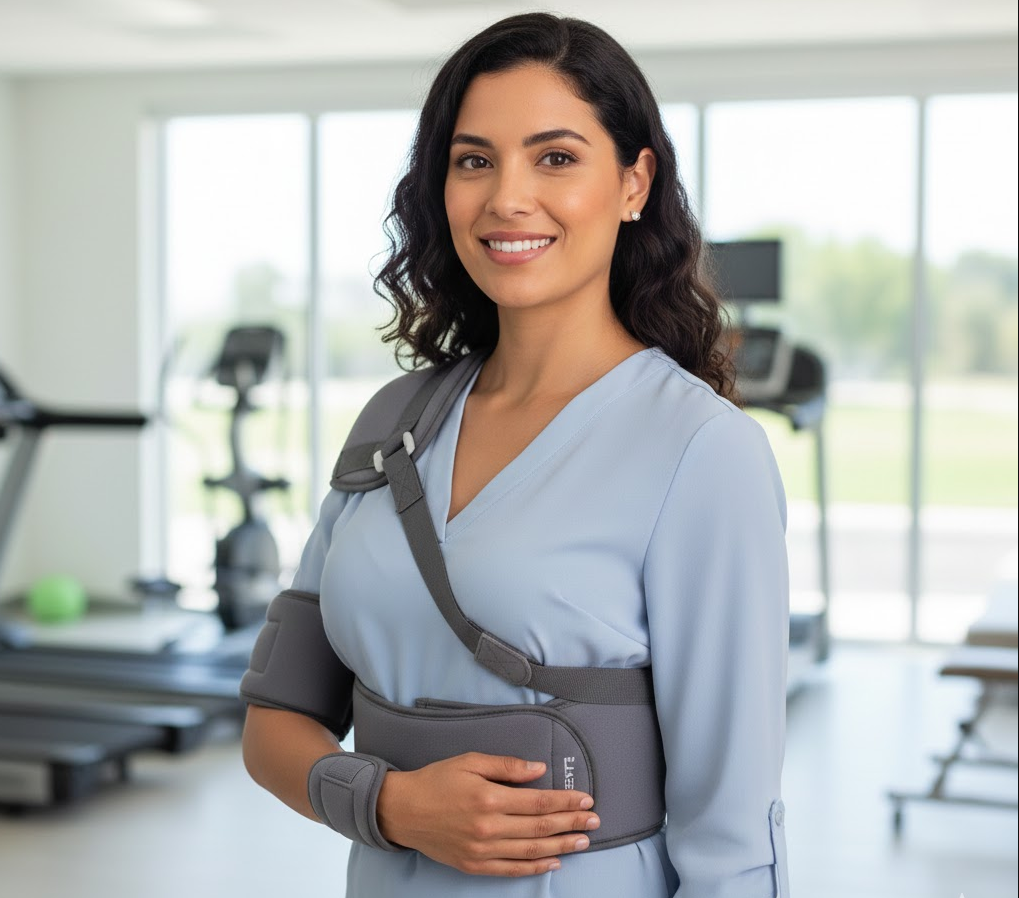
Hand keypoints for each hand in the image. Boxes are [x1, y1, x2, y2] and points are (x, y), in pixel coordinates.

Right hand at [375, 752, 599, 876]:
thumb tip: (539, 770)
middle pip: (540, 827)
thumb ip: (507, 766)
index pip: (539, 802)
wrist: (403, 810)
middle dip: (571, 823)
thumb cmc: (437, 780)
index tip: (586, 799)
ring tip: (583, 841)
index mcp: (490, 797)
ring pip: (531, 850)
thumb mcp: (471, 761)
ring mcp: (482, 849)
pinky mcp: (475, 865)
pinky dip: (535, 867)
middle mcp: (489, 827)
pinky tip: (553, 861)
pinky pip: (511, 869)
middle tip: (595, 821)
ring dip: (561, 846)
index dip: (566, 801)